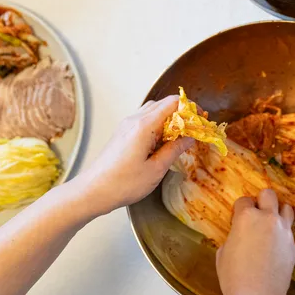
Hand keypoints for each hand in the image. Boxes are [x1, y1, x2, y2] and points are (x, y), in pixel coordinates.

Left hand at [74, 96, 191, 215]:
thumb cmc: (123, 183)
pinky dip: (158, 124)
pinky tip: (163, 142)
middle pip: (163, 103)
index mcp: (144, 126)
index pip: (173, 103)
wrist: (92, 191)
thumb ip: (175, 149)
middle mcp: (134, 120)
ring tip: (181, 136)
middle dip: (182, 112)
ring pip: (153, 110)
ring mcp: (126, 126)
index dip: (190, 108)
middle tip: (195, 128)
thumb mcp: (156, 169)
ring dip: (170, 118)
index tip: (202, 120)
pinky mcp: (122, 133)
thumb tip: (190, 137)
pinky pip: (145, 120)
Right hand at [217, 189, 294, 294]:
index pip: (244, 200)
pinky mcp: (293, 244)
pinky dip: (283, 233)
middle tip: (257, 211)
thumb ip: (234, 235)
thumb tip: (239, 235)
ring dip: (277, 212)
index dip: (240, 208)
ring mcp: (284, 230)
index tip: (238, 215)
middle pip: (269, 194)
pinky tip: (276, 244)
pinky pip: (289, 231)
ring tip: (271, 223)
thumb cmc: (235, 277)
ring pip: (286, 208)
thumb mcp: (224, 252)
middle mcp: (268, 219)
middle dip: (262, 200)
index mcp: (246, 217)